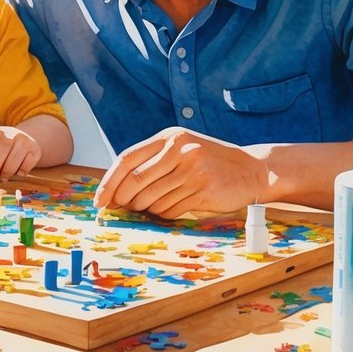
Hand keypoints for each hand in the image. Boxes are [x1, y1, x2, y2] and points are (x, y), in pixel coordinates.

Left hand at [0, 126, 40, 184]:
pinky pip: (28, 162)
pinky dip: (22, 171)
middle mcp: (10, 133)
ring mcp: (24, 140)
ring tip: (1, 180)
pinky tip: (17, 175)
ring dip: (6, 172)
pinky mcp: (35, 149)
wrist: (22, 140)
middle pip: (1, 152)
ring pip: (14, 158)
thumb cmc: (1, 149)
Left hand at [93, 127, 264, 218]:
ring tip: (150, 207)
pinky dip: (163, 214)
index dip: (109, 181)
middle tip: (120, 209)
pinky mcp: (203, 190)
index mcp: (170, 137)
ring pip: (151, 199)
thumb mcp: (182, 149)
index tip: (100, 200)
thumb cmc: (210, 162)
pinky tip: (170, 209)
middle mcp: (180, 150)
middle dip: (123, 200)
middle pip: (136, 181)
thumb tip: (117, 188)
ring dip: (145, 209)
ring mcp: (192, 170)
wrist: (252, 170)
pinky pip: (170, 210)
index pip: (128, 159)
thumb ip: (154, 161)